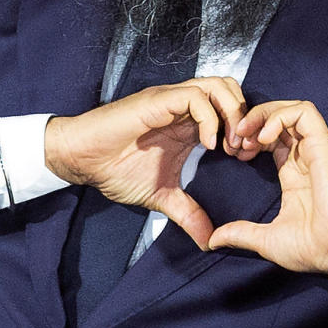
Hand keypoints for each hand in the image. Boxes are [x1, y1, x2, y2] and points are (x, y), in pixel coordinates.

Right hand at [44, 77, 247, 249]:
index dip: (246, 130)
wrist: (82, 159)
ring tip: (229, 146)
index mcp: (191, 123)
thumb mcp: (162, 196)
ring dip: (232, 114)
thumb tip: (208, 242)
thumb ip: (188, 213)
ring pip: (218, 85)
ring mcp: (173, 100)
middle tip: (243, 150)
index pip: (233, 108)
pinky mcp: (158, 100)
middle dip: (245, 117)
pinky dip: (209, 118)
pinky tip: (207, 144)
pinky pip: (194, 96)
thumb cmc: (116, 170)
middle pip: (232, 90)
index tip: (245, 159)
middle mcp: (185, 106)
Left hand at [209, 100, 327, 272]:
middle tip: (234, 139)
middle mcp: (305, 155)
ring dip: (264, 114)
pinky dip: (280, 117)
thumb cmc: (309, 247)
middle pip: (280, 118)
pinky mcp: (324, 145)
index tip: (234, 153)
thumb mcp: (266, 239)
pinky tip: (263, 137)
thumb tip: (213, 240)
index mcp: (295, 172)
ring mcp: (316, 148)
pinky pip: (304, 113)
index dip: (251, 137)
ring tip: (245, 133)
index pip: (274, 137)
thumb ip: (241, 232)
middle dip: (253, 121)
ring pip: (292, 109)